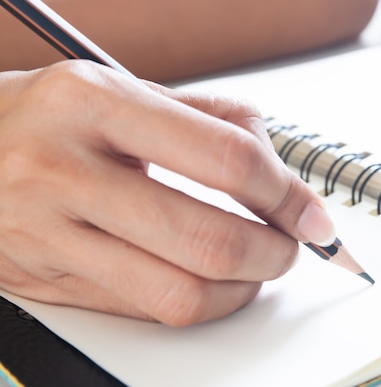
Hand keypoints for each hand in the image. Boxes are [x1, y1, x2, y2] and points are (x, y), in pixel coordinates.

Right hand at [0, 60, 334, 325]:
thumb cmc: (53, 116)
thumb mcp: (124, 90)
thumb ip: (213, 121)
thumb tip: (282, 177)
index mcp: (94, 104)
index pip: (226, 159)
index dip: (285, 195)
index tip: (310, 213)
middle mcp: (65, 169)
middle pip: (209, 240)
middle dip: (273, 252)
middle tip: (289, 244)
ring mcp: (50, 233)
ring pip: (180, 293)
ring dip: (243, 288)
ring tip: (257, 267)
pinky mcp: (49, 282)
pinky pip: (147, 311)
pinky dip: (201, 303)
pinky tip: (213, 282)